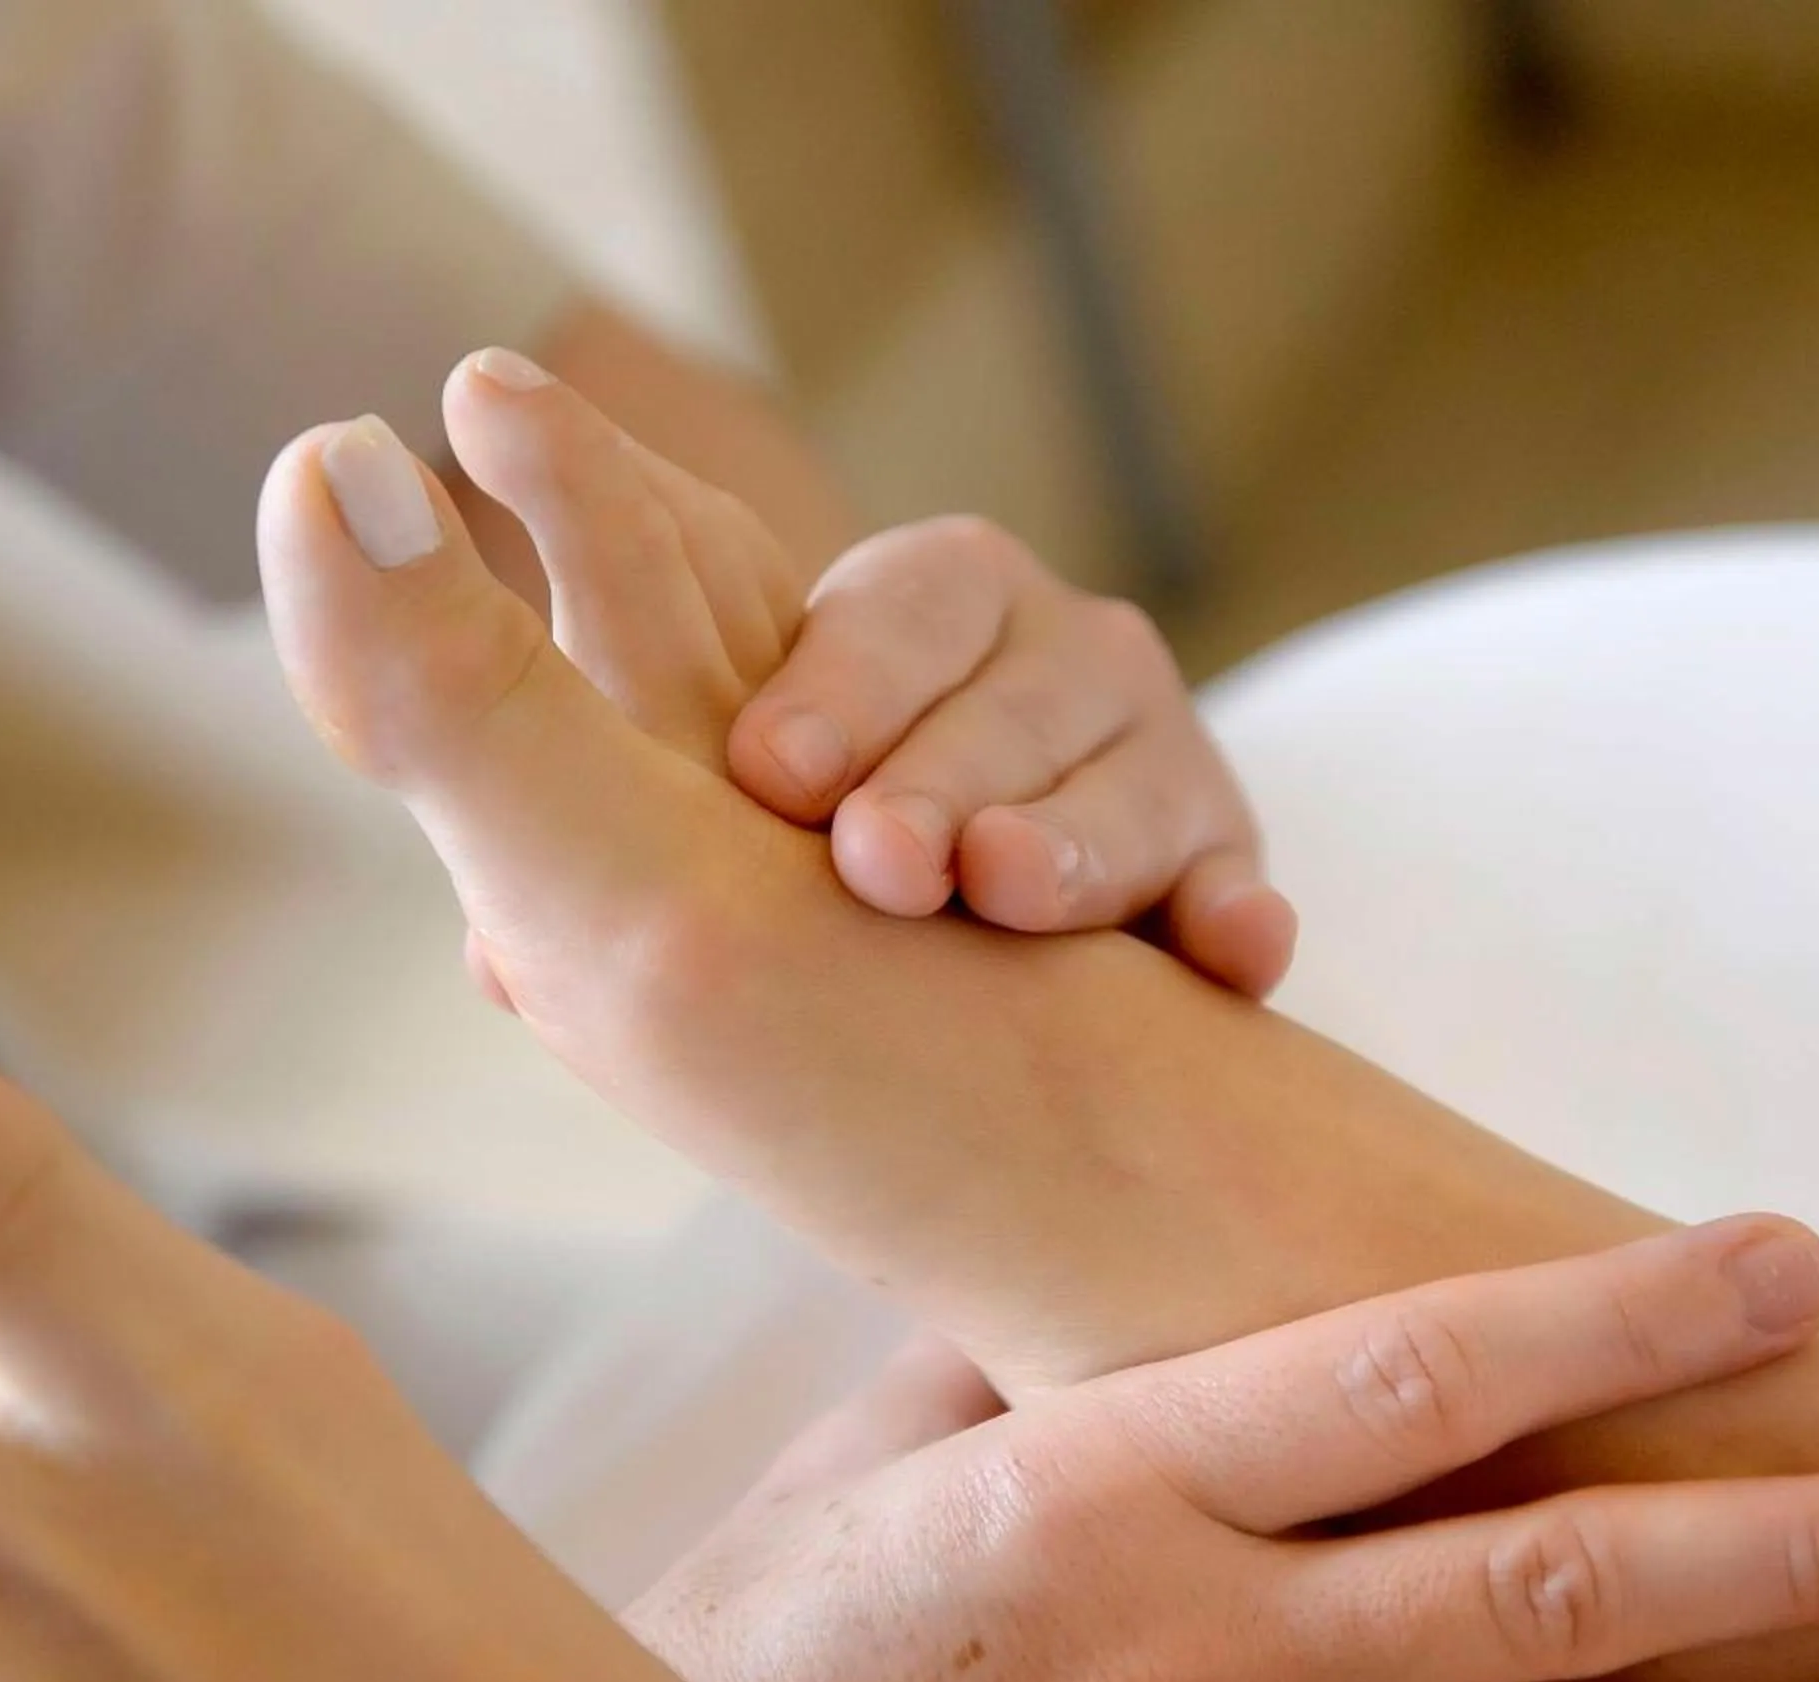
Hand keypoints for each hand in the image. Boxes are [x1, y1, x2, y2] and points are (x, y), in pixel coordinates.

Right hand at [628, 1219, 1818, 1681]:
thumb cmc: (790, 1632)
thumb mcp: (888, 1447)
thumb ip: (1060, 1342)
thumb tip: (1178, 1230)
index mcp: (1107, 1489)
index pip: (1402, 1375)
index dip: (1610, 1315)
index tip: (1787, 1258)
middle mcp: (1200, 1663)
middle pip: (1544, 1597)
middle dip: (1795, 1557)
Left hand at [724, 516, 1295, 996]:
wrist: (967, 875)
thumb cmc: (827, 806)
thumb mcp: (773, 752)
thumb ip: (710, 769)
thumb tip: (579, 889)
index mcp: (947, 589)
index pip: (900, 617)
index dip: (836, 695)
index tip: (766, 774)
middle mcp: (1073, 650)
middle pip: (1011, 712)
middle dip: (938, 787)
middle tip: (876, 862)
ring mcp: (1164, 754)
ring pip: (1129, 798)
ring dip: (1070, 848)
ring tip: (1005, 889)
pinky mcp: (1224, 866)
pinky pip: (1236, 896)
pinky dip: (1239, 922)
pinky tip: (1236, 954)